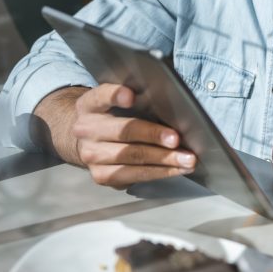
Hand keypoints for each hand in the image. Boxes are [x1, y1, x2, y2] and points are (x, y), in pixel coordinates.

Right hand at [71, 83, 196, 187]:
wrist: (87, 142)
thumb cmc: (111, 117)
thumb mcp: (114, 102)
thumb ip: (133, 97)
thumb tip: (169, 100)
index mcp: (90, 105)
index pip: (101, 96)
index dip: (116, 95)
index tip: (131, 96)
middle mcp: (86, 130)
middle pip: (124, 131)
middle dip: (154, 136)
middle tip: (177, 140)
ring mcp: (91, 156)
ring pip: (132, 158)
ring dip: (164, 160)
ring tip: (186, 160)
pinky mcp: (101, 176)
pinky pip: (134, 176)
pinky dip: (159, 173)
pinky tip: (175, 170)